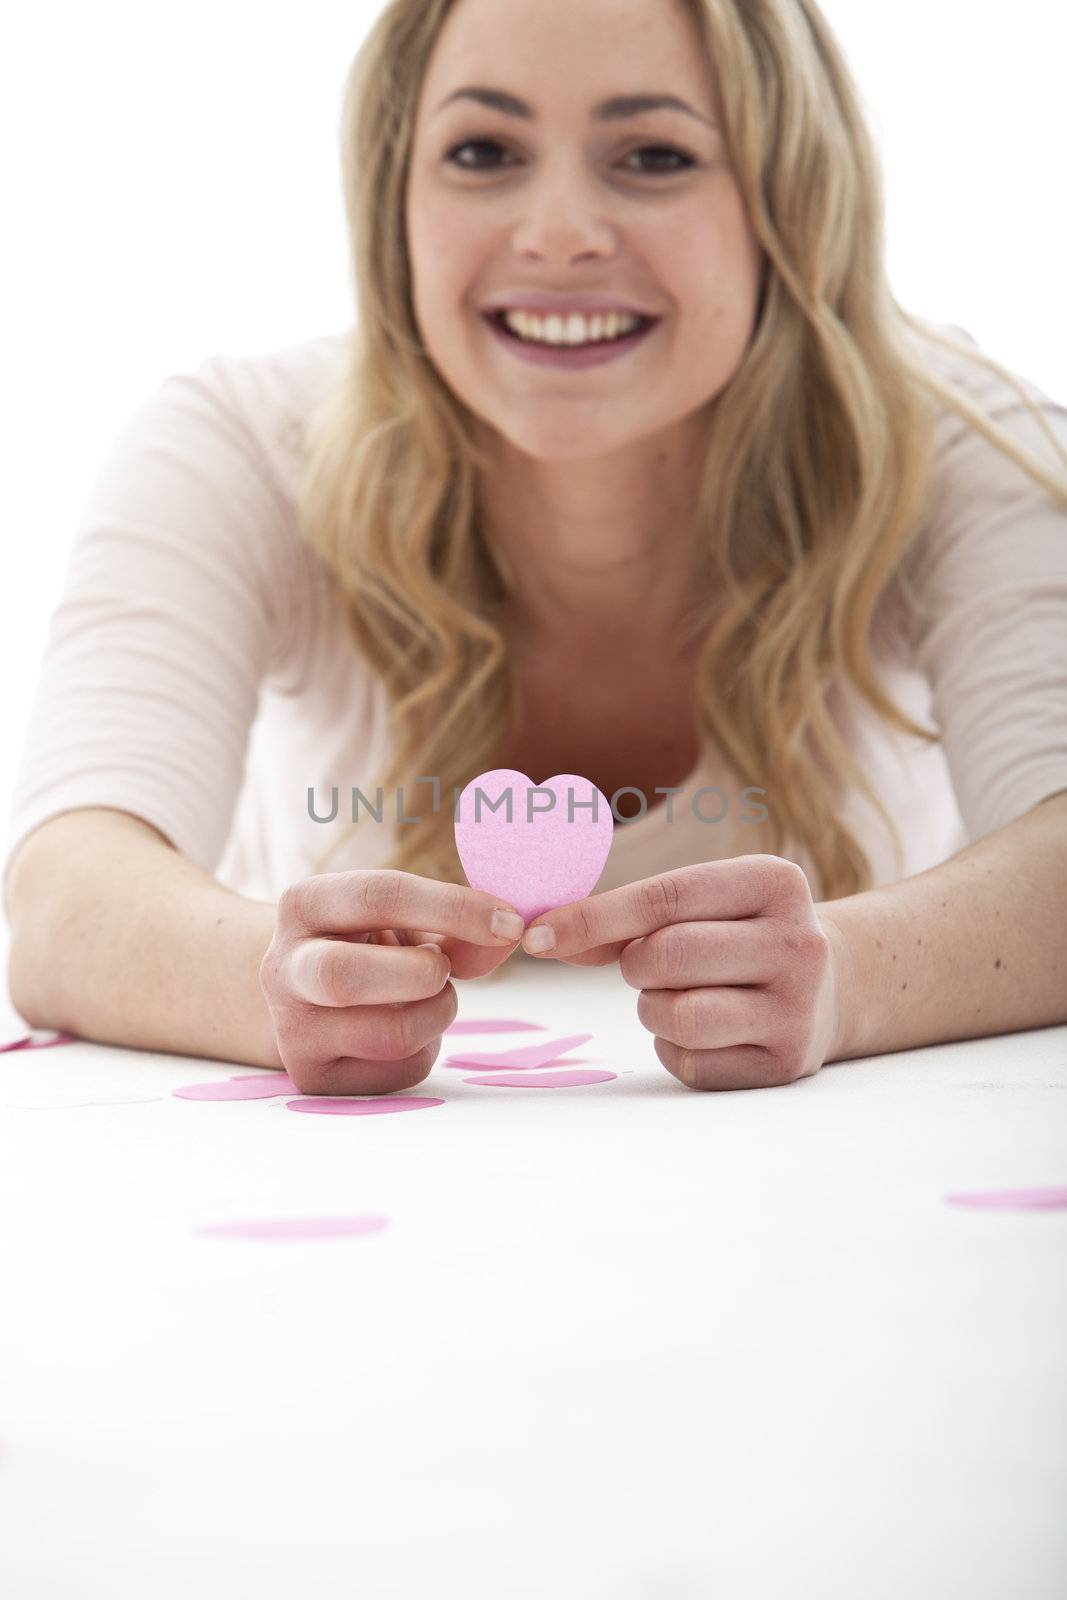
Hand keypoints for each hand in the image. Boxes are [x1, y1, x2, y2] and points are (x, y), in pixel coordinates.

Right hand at [259, 869, 523, 1094]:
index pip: (378, 896)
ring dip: (438, 1014)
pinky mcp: (316, 1079)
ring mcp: (293, 1031)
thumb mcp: (403, 920)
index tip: (509, 922)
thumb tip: (508, 936)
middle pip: (344, 976)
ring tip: (434, 996)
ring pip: (387, 1035)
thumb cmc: (369, 943)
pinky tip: (407, 1026)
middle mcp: (283, 968)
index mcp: (304, 905)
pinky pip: (398, 1071)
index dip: (453, 908)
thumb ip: (456, 925)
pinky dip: (426, 1048)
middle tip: (446, 969)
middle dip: (420, 974)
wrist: (309, 996)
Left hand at [520, 856, 846, 1089]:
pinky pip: (691, 1062)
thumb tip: (546, 936)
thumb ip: (630, 916)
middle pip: (667, 955)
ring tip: (681, 996)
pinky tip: (706, 1030)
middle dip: (635, 965)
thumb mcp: (707, 904)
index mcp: (776, 882)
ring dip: (654, 1009)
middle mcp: (799, 943)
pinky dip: (675, 1048)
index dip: (592, 917)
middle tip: (648, 965)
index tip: (537, 935)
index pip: (665, 897)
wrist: (830, 987)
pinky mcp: (785, 1064)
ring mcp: (798, 1008)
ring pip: (678, 1014)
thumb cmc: (740, 935)